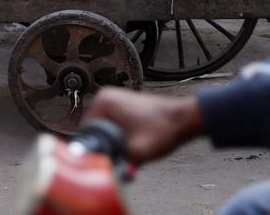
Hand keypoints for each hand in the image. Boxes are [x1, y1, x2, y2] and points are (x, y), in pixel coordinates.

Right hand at [85, 91, 205, 165]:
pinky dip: (120, 136)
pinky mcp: (123, 106)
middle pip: (94, 130)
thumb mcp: (138, 151)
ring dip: (114, 141)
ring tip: (131, 146)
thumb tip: (105, 172)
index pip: (86, 131)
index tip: (109, 157)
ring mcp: (115, 100)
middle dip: (107, 145)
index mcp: (103, 102)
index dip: (97, 148)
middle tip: (122, 154)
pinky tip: (133, 142)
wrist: (184, 119)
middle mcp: (106, 97)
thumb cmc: (165, 127)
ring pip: (104, 129)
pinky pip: (113, 125)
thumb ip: (118, 163)